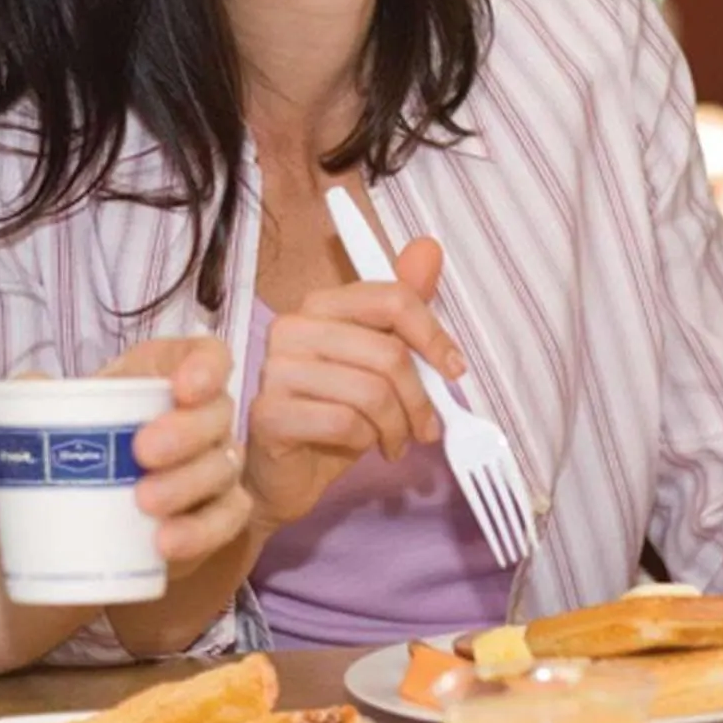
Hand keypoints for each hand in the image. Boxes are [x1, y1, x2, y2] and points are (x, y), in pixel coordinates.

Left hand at [0, 338, 251, 575]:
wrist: (76, 507)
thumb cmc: (72, 443)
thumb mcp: (45, 420)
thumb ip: (12, 414)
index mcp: (165, 377)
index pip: (207, 355)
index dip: (206, 365)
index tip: (182, 385)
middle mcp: (201, 420)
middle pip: (218, 413)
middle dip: (186, 432)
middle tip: (142, 451)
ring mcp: (214, 468)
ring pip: (223, 469)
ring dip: (187, 485)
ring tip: (142, 504)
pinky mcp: (215, 517)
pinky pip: (227, 521)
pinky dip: (200, 532)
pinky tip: (164, 544)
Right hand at [242, 237, 469, 530]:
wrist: (284, 474)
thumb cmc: (333, 415)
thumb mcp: (377, 362)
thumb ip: (402, 309)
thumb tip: (428, 249)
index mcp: (321, 305)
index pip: (391, 299)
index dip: (433, 336)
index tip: (453, 370)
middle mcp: (292, 328)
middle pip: (387, 352)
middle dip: (420, 398)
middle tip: (427, 426)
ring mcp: (275, 369)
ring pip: (370, 391)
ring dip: (397, 426)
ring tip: (395, 441)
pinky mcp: (269, 412)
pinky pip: (344, 422)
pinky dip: (367, 441)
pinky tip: (363, 446)